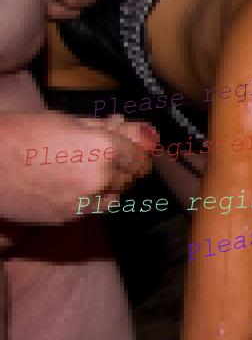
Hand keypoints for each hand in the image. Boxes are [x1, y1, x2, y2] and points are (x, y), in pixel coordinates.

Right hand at [15, 113, 156, 223]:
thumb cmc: (23, 133)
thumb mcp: (69, 121)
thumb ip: (106, 129)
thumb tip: (132, 129)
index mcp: (104, 149)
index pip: (140, 158)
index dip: (140, 154)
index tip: (138, 152)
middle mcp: (99, 178)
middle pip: (129, 179)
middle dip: (124, 169)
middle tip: (112, 159)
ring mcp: (83, 201)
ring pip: (114, 198)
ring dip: (110, 187)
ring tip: (92, 174)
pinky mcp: (67, 217)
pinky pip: (92, 210)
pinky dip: (91, 200)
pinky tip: (73, 187)